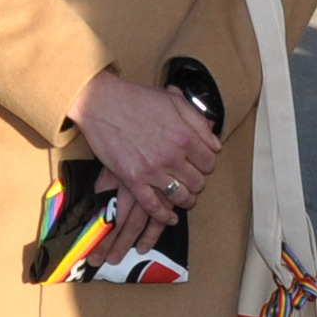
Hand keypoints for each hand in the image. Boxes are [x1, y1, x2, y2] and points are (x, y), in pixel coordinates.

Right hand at [75, 70, 220, 246]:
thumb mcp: (175, 101)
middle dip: (197, 183)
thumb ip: (198, 122)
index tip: (200, 165)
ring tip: (183, 198)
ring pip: (181, 197)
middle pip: (198, 183)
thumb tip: (215, 144)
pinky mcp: (133, 180)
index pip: (210, 163)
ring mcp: (152, 170)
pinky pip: (154, 206)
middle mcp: (172, 156)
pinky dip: (164, 215)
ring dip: (185, 200)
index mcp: (185, 136)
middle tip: (190, 180)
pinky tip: (169, 217)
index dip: (207, 165)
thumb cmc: (136, 99)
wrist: (101, 103)